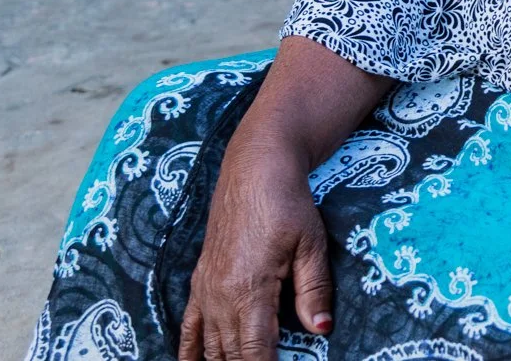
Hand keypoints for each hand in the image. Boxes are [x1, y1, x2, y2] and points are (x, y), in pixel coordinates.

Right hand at [176, 38, 392, 360]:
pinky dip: (190, 352)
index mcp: (250, 290)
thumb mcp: (310, 245)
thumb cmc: (288, 204)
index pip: (255, 352)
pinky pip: (189, 327)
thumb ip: (314, 291)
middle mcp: (220, 296)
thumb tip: (322, 331)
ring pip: (209, 347)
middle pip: (229, 355)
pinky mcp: (200, 281)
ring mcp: (206, 290)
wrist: (255, 169)